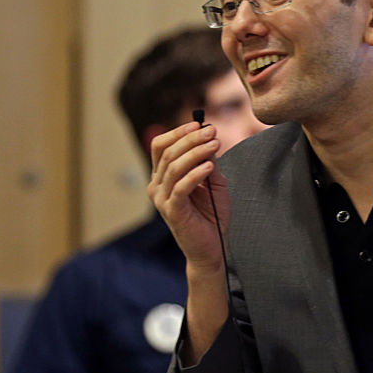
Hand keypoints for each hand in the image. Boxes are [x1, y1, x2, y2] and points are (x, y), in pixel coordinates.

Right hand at [147, 121, 228, 274]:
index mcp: (162, 177)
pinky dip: (196, 174)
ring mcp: (162, 199)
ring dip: (196, 152)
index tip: (200, 124)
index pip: (161, 146)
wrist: (211, 248)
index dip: (179, 133)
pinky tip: (210, 165)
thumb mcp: (214, 183)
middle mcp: (156, 186)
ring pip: (174, 167)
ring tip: (215, 144)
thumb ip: (209, 163)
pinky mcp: (172, 212)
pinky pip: (181, 187)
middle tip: (212, 131)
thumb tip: (210, 139)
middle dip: (191, 139)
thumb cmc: (211, 215)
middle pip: (168, 153)